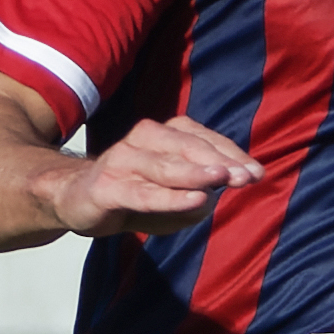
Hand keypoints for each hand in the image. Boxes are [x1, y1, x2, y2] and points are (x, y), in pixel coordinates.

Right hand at [35, 116, 262, 241]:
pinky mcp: (108, 187)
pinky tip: (196, 200)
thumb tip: (222, 192)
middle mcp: (143, 139)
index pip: (203, 139)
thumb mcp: (174, 194)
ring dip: (197, 173)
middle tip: (247, 177)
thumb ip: (200, 192)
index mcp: (163, 134)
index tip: (257, 172)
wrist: (76, 199)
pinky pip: (144, 193)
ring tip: (225, 179)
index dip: (231, 154)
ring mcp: (123, 160)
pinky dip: (170, 197)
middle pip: (188, 148)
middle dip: (220, 162)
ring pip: (166, 167)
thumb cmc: (133, 193)